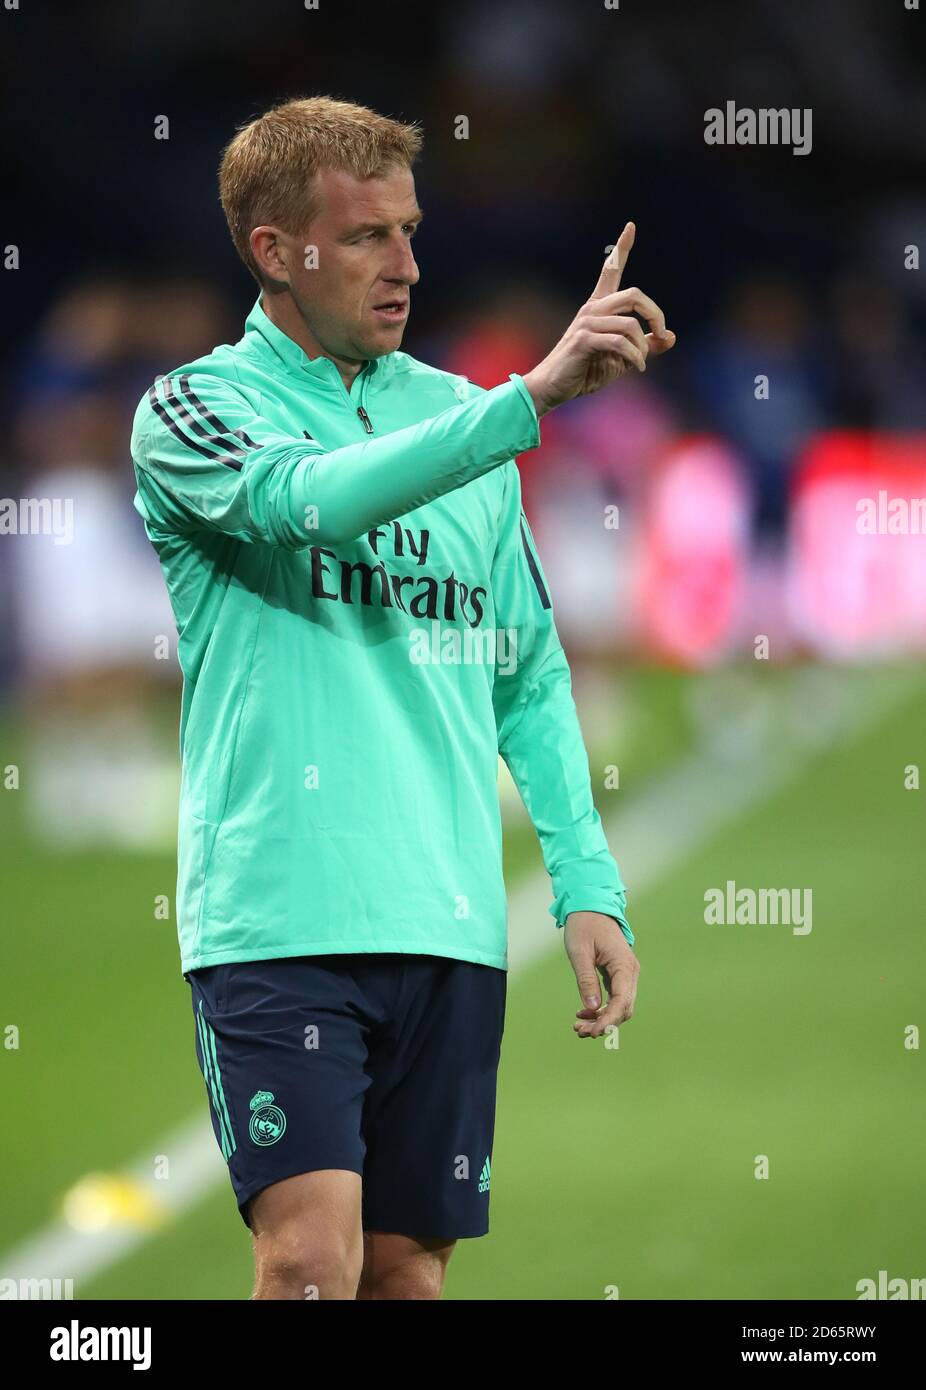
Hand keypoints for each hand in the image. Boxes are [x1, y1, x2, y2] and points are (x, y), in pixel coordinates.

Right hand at [522, 222, 675, 415]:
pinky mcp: (584, 339)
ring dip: (643, 347)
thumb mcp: (623, 358)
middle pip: (634, 295)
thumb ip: (646, 346)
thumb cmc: (586, 371)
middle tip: (662, 334)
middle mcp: (593, 309)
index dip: (622, 247)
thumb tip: (671, 337)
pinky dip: (635, 357)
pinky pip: (620, 343)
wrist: (553, 388)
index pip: (611, 270)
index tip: (631, 226)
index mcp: (600, 307)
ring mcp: (587, 322)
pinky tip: (638, 367)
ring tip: (641, 362)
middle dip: (655, 315)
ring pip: (630, 324)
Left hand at [563, 909, 639, 1038]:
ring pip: (620, 1006)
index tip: (593, 1032)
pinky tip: (583, 1012)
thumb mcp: (579, 952)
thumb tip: (592, 1006)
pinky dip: (601, 1009)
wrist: (591, 906)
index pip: (622, 1001)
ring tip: (578, 1026)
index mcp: (623, 965)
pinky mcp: (618, 975)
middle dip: (604, 1023)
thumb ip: (586, 979)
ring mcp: (626, 974)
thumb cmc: (584, 925)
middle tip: (579, 1031)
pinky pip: (614, 998)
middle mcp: (630, 972)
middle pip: (623, 1008)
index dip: (608, 1020)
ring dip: (602, 1019)